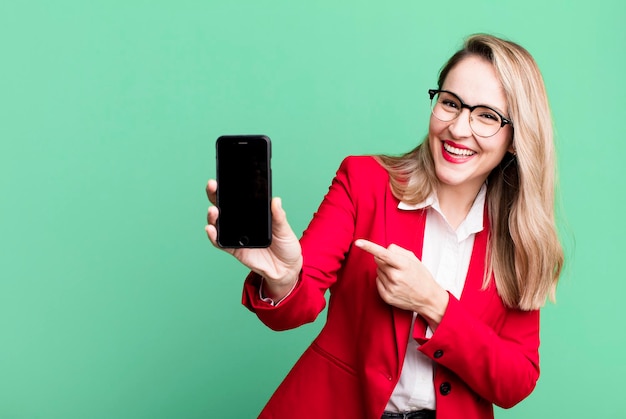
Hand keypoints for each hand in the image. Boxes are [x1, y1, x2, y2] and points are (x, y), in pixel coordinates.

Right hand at [205, 180, 302, 299]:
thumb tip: (275, 200)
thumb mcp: (285, 229)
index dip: (230, 187)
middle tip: (213, 186)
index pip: (239, 198)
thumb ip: (279, 216)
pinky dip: (213, 236)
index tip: (225, 177)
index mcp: (254, 213)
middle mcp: (242, 222)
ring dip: (213, 216)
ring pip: (219, 223)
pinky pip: (220, 242)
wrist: (286, 268)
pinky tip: (210, 229)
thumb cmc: (286, 245)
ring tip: (213, 210)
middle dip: (215, 195)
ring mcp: (236, 235)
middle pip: (224, 206)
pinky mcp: (234, 249)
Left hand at [354, 239, 448, 328]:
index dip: (369, 247)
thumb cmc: (421, 276)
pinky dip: (383, 281)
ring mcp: (391, 287)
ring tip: (399, 277)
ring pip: (378, 271)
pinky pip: (377, 282)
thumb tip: (384, 249)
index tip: (358, 242)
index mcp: (403, 265)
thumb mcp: (414, 259)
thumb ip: (398, 250)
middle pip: (378, 261)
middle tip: (397, 267)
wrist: (428, 298)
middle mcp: (395, 276)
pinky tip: (395, 284)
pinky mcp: (387, 297)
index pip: (383, 253)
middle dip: (384, 261)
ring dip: (385, 271)